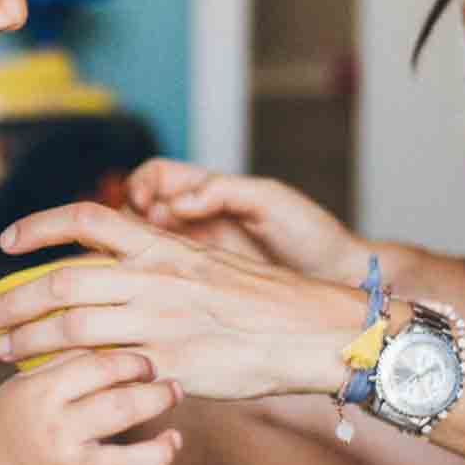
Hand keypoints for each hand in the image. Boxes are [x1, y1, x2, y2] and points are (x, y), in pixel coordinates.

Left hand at [0, 202, 363, 400]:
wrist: (311, 331)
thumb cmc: (262, 302)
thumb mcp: (207, 264)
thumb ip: (160, 264)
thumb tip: (119, 267)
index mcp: (163, 247)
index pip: (86, 219)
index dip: (38, 228)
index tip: (5, 244)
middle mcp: (155, 278)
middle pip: (62, 281)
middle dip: (15, 299)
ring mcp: (161, 321)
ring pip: (72, 325)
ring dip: (29, 338)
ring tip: (5, 351)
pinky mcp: (171, 364)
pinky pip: (105, 369)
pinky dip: (69, 374)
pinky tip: (50, 382)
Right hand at [0, 349, 182, 464]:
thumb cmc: (8, 419)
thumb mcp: (27, 381)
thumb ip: (70, 363)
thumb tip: (123, 347)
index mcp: (44, 393)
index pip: (103, 367)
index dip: (135, 362)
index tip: (148, 366)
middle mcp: (57, 433)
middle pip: (123, 408)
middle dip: (159, 397)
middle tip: (173, 391)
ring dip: (163, 451)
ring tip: (173, 439)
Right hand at [126, 158, 363, 280]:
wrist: (337, 277)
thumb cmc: (310, 233)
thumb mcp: (269, 200)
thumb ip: (223, 191)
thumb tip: (178, 202)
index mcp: (209, 192)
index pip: (156, 177)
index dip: (141, 184)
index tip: (144, 203)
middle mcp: (196, 221)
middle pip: (139, 212)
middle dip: (127, 219)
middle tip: (141, 237)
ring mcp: (196, 255)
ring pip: (144, 248)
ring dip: (134, 252)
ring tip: (142, 264)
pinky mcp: (201, 287)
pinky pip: (163, 278)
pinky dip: (150, 279)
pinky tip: (155, 288)